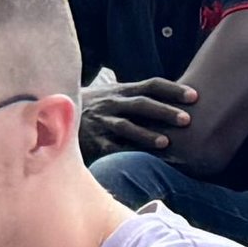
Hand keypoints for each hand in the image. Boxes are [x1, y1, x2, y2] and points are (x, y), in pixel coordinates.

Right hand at [79, 75, 195, 160]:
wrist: (52, 116)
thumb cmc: (96, 109)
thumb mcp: (114, 96)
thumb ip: (139, 97)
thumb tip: (179, 98)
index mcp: (122, 91)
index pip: (152, 85)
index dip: (174, 90)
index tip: (196, 96)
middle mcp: (112, 104)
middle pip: (141, 104)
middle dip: (165, 112)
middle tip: (187, 120)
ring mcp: (100, 123)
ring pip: (125, 127)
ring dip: (145, 134)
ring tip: (165, 143)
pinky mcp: (91, 142)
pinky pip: (109, 148)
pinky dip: (125, 153)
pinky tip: (140, 161)